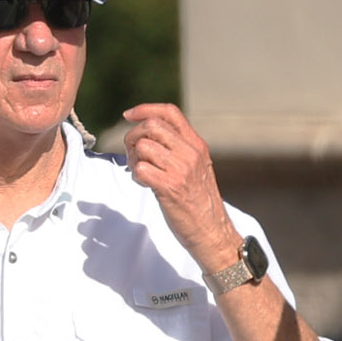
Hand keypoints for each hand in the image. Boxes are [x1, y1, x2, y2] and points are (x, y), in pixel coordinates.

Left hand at [122, 103, 235, 263]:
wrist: (212, 231)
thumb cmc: (201, 202)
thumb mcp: (197, 168)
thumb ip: (180, 149)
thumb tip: (149, 134)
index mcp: (197, 145)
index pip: (170, 112)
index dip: (145, 109)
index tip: (128, 115)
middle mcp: (190, 153)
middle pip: (152, 126)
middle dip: (133, 137)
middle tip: (132, 154)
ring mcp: (181, 170)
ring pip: (143, 147)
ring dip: (134, 159)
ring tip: (141, 173)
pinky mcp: (170, 187)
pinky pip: (141, 169)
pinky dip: (137, 176)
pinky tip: (145, 184)